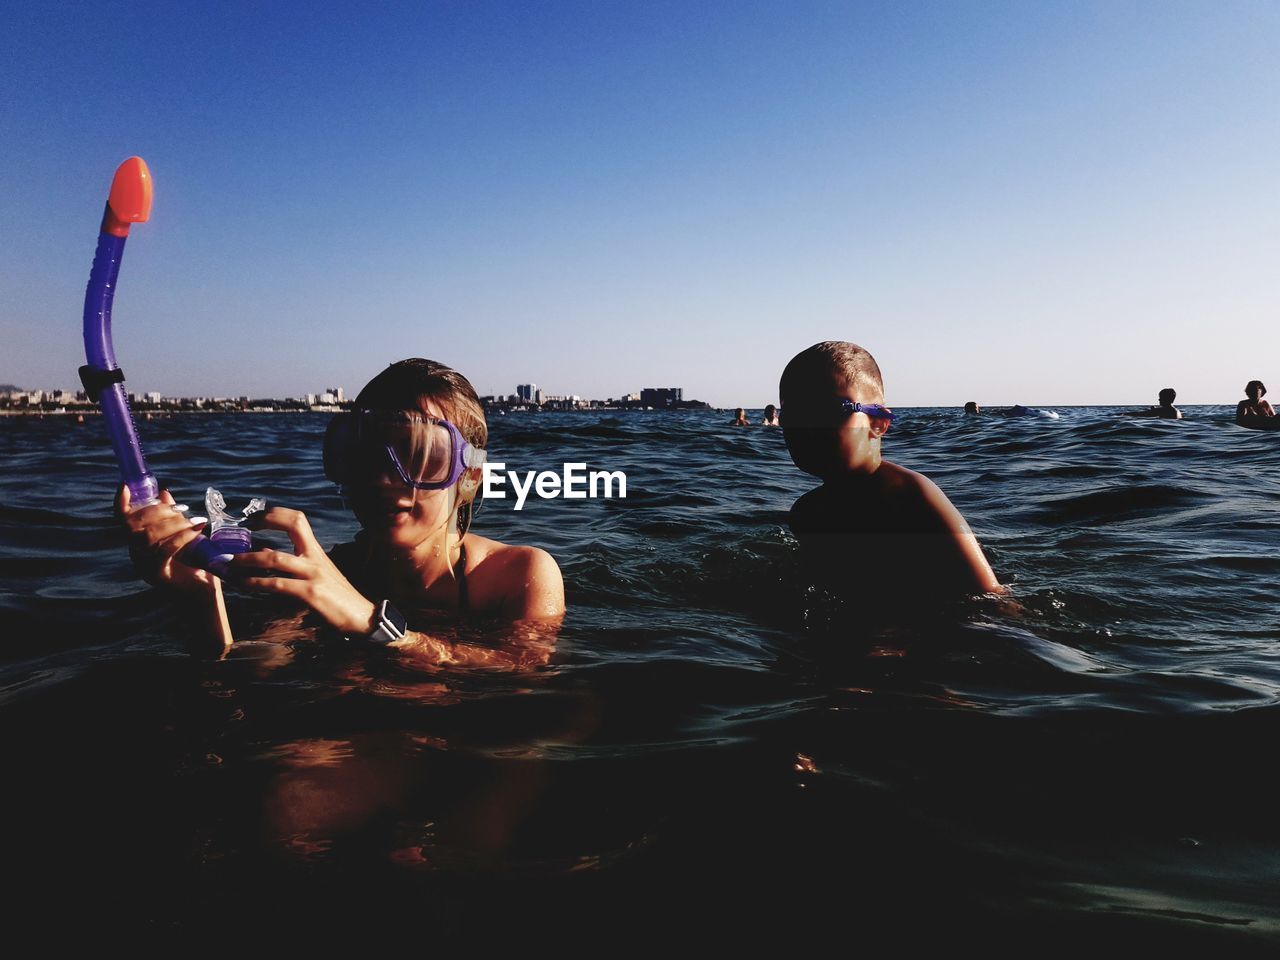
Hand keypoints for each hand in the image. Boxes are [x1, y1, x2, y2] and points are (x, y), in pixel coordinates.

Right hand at [117, 485, 217, 594]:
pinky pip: (165, 550)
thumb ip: (171, 515)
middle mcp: (136, 554)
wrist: (201, 594)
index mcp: (138, 543)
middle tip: (181, 510)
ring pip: (149, 536)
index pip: (122, 521)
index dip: (120, 503)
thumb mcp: (182, 535)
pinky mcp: (157, 575)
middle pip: (136, 525)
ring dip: (173, 523)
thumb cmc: (192, 564)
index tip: (125, 485)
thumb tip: (163, 492)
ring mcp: (144, 566)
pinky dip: (182, 536)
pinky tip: (198, 528)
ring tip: (194, 521)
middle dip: (159, 512)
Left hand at [226, 507, 376, 636]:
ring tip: (230, 563)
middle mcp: (315, 557)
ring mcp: (313, 574)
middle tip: (242, 528)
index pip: (297, 519)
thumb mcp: (314, 575)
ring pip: (275, 558)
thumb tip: (263, 552)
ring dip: (248, 560)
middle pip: (293, 525)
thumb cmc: (336, 597)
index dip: (274, 514)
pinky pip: (277, 585)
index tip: (253, 518)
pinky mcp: (310, 593)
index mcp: (316, 551)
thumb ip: (290, 564)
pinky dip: (256, 584)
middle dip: (265, 521)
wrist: (362, 617)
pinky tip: (244, 585)